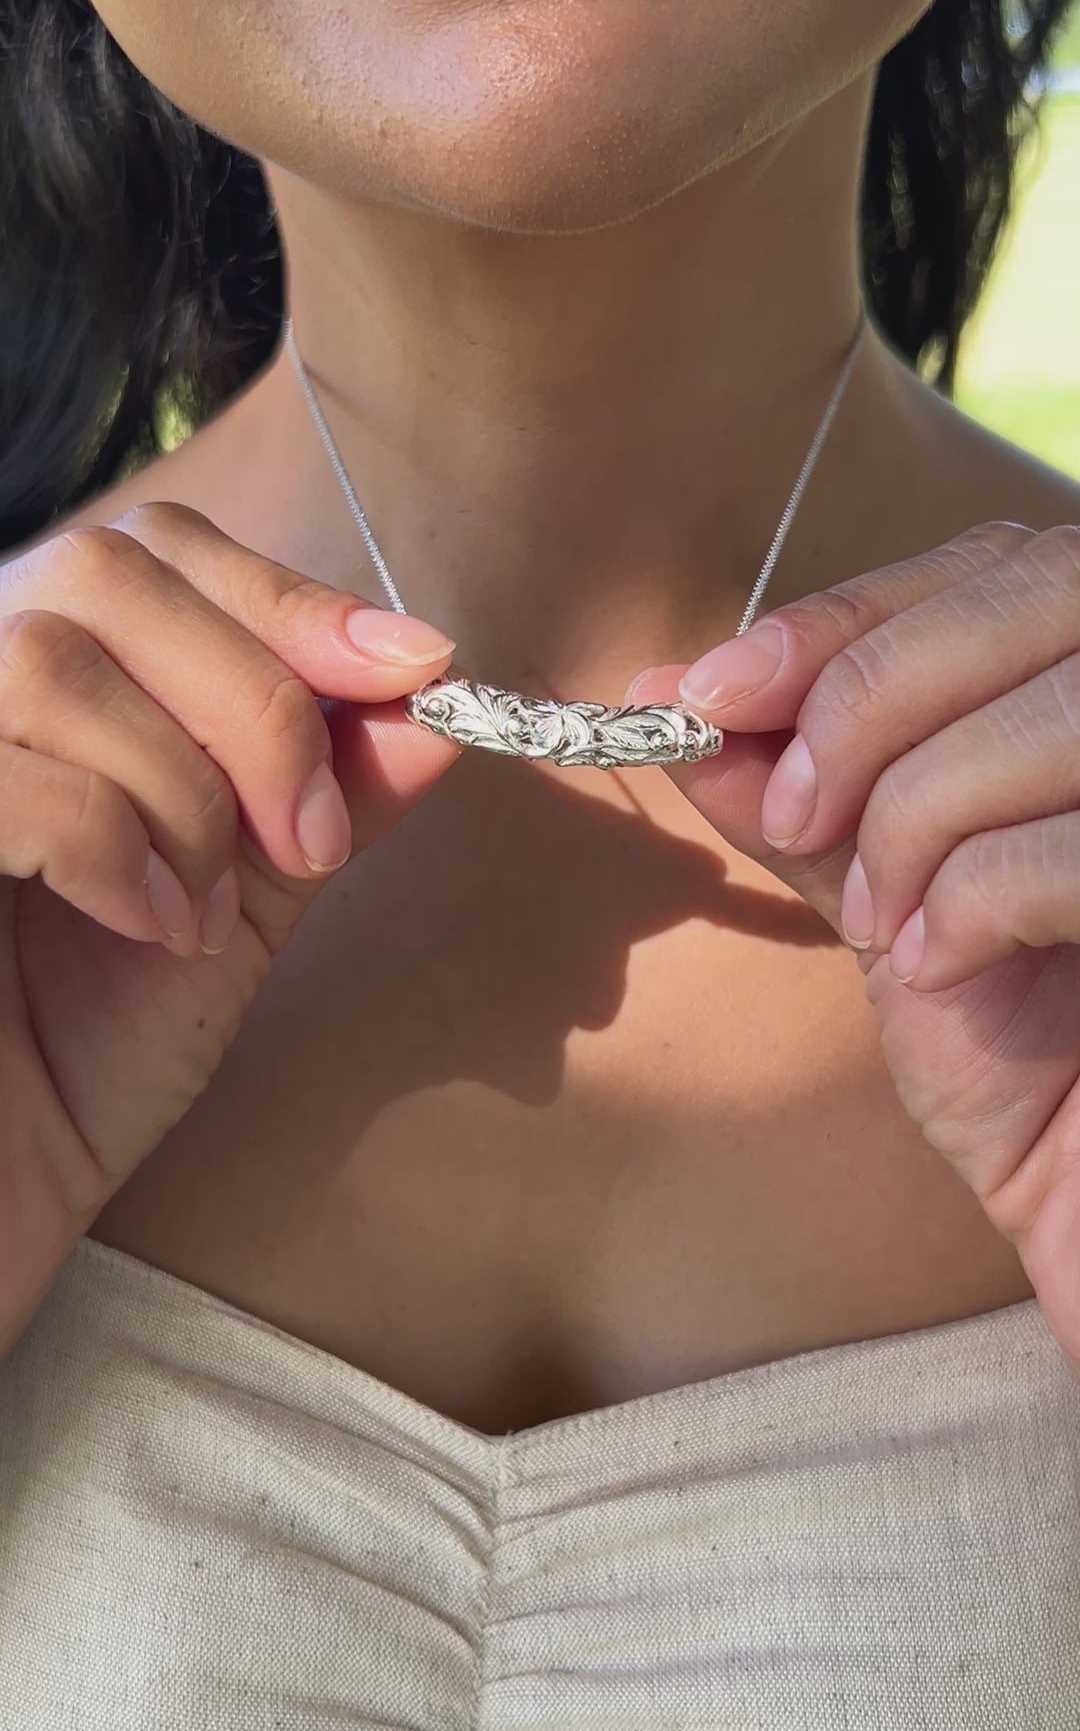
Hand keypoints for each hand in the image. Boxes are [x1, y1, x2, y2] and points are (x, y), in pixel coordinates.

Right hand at [0, 503, 457, 1357]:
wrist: (0, 1181)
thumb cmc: (92, 1047)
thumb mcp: (240, 902)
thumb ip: (325, 797)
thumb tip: (433, 710)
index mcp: (47, 677)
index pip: (156, 549)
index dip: (289, 598)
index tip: (415, 670)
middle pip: (107, 574)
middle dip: (254, 700)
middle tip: (308, 837)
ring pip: (56, 665)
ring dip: (184, 790)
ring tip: (204, 910)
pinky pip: (14, 781)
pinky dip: (112, 848)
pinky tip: (150, 928)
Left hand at [627, 520, 1079, 1376]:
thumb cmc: (1016, 1052)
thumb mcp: (890, 892)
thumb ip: (802, 788)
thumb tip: (672, 696)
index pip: (986, 565)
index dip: (841, 617)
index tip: (712, 689)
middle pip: (1026, 595)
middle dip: (869, 702)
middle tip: (799, 815)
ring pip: (1052, 713)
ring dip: (918, 818)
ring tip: (891, 920)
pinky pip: (1068, 846)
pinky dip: (977, 903)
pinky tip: (951, 969)